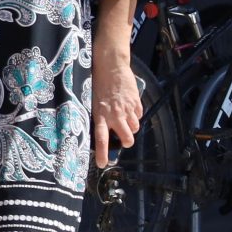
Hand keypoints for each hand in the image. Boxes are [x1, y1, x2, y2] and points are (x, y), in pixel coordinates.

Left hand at [92, 50, 141, 167]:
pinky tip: (129, 107)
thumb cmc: (97, 83)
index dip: (102, 153)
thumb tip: (102, 128)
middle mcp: (115, 115)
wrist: (111, 66)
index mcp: (100, 115)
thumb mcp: (92, 101)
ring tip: (124, 119)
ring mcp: (127, 109)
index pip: (101, 139)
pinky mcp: (136, 102)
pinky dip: (135, 115)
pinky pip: (139, 115)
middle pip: (127, 138)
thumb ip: (99, 115)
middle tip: (124, 140)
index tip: (103, 164)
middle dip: (127, 142)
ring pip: (135, 128)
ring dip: (131, 127)